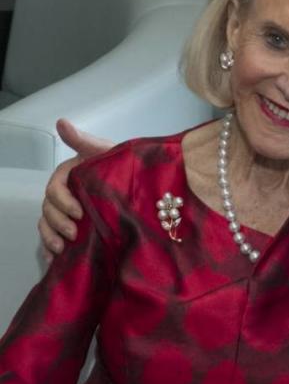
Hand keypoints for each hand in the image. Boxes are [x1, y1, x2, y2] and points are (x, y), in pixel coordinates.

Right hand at [38, 119, 113, 260]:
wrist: (146, 181)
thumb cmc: (125, 164)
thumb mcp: (107, 151)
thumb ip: (84, 141)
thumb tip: (61, 122)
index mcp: (70, 174)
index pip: (55, 187)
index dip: (62, 200)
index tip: (78, 212)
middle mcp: (66, 192)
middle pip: (49, 209)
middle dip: (57, 222)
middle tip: (74, 234)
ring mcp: (69, 210)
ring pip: (48, 224)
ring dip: (50, 237)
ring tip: (61, 250)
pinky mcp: (76, 225)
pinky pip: (55, 238)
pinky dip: (51, 249)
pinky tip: (55, 261)